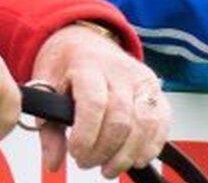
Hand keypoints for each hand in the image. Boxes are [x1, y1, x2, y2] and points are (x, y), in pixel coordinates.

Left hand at [27, 22, 169, 178]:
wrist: (84, 39)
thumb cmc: (64, 65)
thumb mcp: (45, 85)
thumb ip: (48, 126)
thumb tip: (53, 163)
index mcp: (87, 63)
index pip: (94, 103)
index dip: (86, 135)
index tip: (75, 153)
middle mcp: (119, 69)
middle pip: (121, 118)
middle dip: (104, 150)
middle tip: (86, 163)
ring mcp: (141, 79)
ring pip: (145, 123)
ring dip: (127, 154)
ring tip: (108, 169)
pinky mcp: (156, 90)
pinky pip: (161, 122)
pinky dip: (150, 147)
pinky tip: (133, 160)